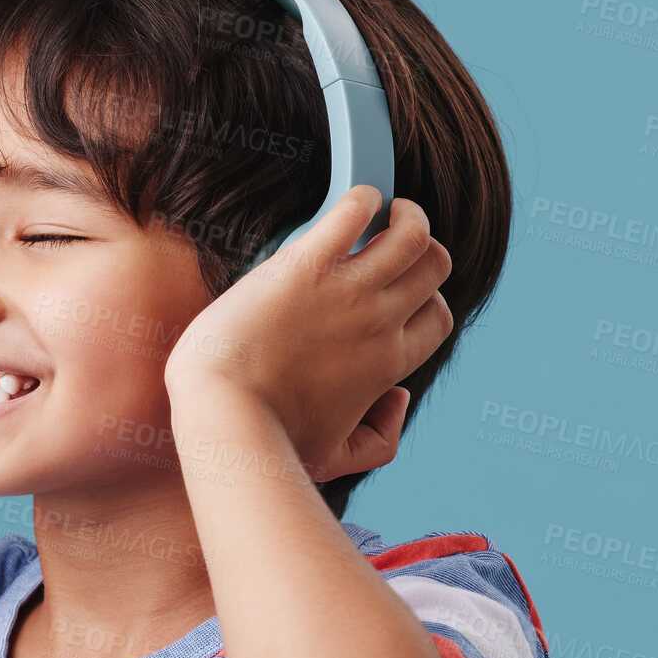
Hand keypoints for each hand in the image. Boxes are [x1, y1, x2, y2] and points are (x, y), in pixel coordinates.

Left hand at [163, 186, 452, 482]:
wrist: (221, 411)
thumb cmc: (266, 438)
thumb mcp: (334, 458)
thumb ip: (380, 440)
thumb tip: (399, 397)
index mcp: (388, 365)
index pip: (436, 317)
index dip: (426, 299)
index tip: (401, 291)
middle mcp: (379, 323)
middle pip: (433, 267)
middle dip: (422, 249)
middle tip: (395, 239)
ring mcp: (348, 291)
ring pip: (412, 234)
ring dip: (406, 215)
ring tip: (387, 212)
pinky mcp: (307, 264)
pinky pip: (358, 213)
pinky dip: (365, 199)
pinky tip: (356, 201)